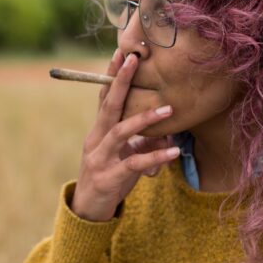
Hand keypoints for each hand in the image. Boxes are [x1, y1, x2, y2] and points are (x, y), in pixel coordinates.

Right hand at [71, 49, 179, 220]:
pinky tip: (174, 151)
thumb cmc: (110, 177)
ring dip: (144, 119)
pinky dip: (156, 156)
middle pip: (109, 105)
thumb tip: (168, 131)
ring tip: (167, 108)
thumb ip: (143, 142)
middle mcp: (96, 139)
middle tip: (133, 59)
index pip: (105, 97)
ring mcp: (100, 158)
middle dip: (121, 81)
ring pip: (121, 132)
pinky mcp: (109, 177)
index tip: (121, 52)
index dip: (112, 75)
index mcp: (98, 130)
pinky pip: (135, 164)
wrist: (88, 210)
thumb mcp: (126, 156)